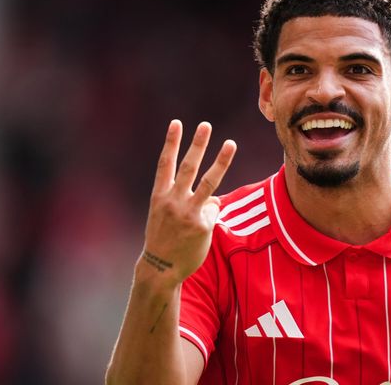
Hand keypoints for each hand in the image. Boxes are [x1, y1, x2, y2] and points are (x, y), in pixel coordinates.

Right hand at [138, 120, 236, 285]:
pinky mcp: (203, 226)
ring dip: (220, 161)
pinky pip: (214, 213)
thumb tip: (214, 198)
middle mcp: (173, 201)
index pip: (166, 164)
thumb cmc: (163, 238)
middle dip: (197, 144)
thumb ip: (183, 199)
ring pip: (208, 182)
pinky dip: (210, 217)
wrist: (160, 268)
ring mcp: (188, 213)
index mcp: (159, 196)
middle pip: (188, 167)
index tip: (177, 123)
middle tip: (206, 125)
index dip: (171, 142)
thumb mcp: (163, 214)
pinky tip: (199, 231)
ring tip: (230, 143)